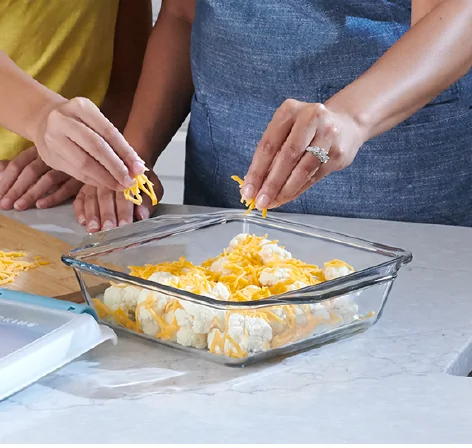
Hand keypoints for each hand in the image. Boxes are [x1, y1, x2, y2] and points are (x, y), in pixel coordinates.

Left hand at [0, 147, 81, 210]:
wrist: (95, 156)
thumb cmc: (63, 159)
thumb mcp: (42, 158)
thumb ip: (22, 164)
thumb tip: (0, 168)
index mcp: (40, 150)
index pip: (19, 163)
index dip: (7, 179)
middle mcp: (53, 156)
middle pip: (31, 171)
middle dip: (16, 189)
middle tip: (5, 204)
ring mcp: (68, 166)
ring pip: (47, 179)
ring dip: (32, 194)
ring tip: (19, 206)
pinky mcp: (82, 177)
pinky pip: (67, 188)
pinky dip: (54, 196)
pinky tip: (42, 204)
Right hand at [33, 97, 145, 190]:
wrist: (44, 119)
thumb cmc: (80, 123)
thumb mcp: (95, 122)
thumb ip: (115, 142)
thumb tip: (137, 167)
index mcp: (81, 107)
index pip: (109, 132)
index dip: (126, 153)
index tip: (139, 168)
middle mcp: (63, 120)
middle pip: (96, 147)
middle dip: (116, 167)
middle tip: (130, 181)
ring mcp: (53, 138)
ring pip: (84, 164)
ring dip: (106, 178)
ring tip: (120, 186)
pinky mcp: (49, 156)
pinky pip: (76, 173)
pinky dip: (94, 181)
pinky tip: (105, 184)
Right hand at [73, 171, 162, 232]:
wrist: (129, 164)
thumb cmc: (141, 181)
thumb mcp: (152, 188)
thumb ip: (147, 202)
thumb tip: (142, 216)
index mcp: (126, 179)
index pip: (124, 196)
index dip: (124, 212)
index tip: (124, 225)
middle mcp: (108, 179)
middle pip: (105, 198)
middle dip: (107, 215)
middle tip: (107, 230)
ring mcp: (95, 182)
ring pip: (91, 198)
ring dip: (92, 215)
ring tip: (94, 229)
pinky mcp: (85, 187)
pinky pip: (80, 198)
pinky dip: (79, 209)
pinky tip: (82, 220)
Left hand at [242, 100, 366, 209]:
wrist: (345, 123)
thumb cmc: (306, 129)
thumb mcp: (286, 130)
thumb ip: (271, 155)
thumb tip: (254, 186)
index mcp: (290, 110)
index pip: (268, 145)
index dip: (256, 171)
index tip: (248, 191)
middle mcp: (310, 119)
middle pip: (286, 156)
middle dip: (271, 183)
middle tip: (260, 201)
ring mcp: (327, 135)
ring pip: (303, 169)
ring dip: (285, 190)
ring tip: (273, 202)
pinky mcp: (337, 153)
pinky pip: (313, 176)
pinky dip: (297, 189)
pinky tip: (286, 197)